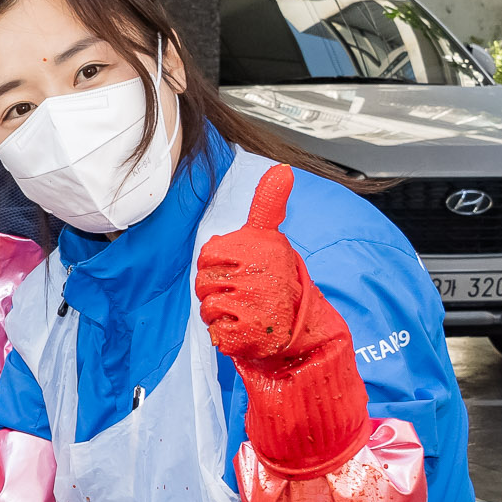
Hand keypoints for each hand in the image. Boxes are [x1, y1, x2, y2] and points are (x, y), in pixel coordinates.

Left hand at [194, 164, 331, 373]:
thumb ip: (268, 205)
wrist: (298, 326)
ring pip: (207, 306)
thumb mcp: (271, 238)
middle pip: (203, 282)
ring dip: (220, 312)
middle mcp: (256, 274)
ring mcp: (252, 305)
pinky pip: (216, 329)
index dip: (216, 265)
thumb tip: (283, 168)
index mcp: (257, 247)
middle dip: (216, 289)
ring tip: (245, 309)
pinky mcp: (247, 333)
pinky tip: (244, 327)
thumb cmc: (275, 278)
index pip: (208, 255)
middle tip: (243, 292)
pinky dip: (225, 332)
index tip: (239, 269)